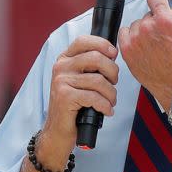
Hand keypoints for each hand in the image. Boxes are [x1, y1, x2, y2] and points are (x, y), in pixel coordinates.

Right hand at [40, 35, 118, 166]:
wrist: (58, 131)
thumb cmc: (75, 105)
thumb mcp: (81, 80)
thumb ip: (92, 65)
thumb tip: (113, 53)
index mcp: (65, 59)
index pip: (84, 40)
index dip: (102, 44)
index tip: (114, 55)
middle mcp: (60, 67)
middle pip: (96, 58)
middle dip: (113, 71)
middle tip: (114, 84)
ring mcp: (61, 81)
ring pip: (98, 80)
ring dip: (111, 93)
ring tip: (111, 101)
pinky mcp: (64, 97)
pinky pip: (94, 97)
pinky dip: (105, 105)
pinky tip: (107, 111)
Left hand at [118, 0, 171, 109]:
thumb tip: (170, 8)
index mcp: (165, 20)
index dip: (159, 2)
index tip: (159, 7)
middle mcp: (148, 28)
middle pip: (147, 14)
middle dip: (156, 22)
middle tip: (164, 37)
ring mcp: (135, 40)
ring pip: (136, 25)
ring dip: (144, 31)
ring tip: (154, 45)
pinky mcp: (127, 51)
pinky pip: (124, 34)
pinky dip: (131, 38)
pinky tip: (142, 46)